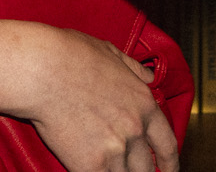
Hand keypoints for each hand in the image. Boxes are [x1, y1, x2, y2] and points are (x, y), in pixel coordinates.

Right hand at [17, 26, 177, 171]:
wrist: (45, 70)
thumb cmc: (74, 56)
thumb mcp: (114, 54)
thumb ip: (134, 69)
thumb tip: (147, 76)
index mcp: (144, 104)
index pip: (167, 144)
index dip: (170, 163)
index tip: (169, 170)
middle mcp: (135, 129)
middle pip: (147, 167)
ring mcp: (114, 149)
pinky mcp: (90, 164)